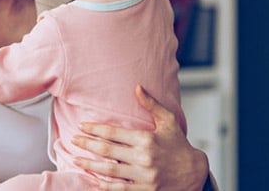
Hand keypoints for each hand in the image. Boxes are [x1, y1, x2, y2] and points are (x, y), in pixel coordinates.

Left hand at [72, 85, 208, 190]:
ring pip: (109, 171)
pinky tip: (93, 181)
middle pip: (107, 151)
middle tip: (74, 140)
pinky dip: (104, 186)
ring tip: (77, 160)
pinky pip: (119, 189)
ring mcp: (143, 177)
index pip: (114, 133)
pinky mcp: (144, 190)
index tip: (82, 126)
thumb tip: (137, 87)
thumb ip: (151, 105)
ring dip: (90, 165)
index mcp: (147, 140)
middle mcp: (144, 158)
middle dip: (87, 145)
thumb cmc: (179, 146)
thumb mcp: (168, 121)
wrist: (194, 173)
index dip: (95, 129)